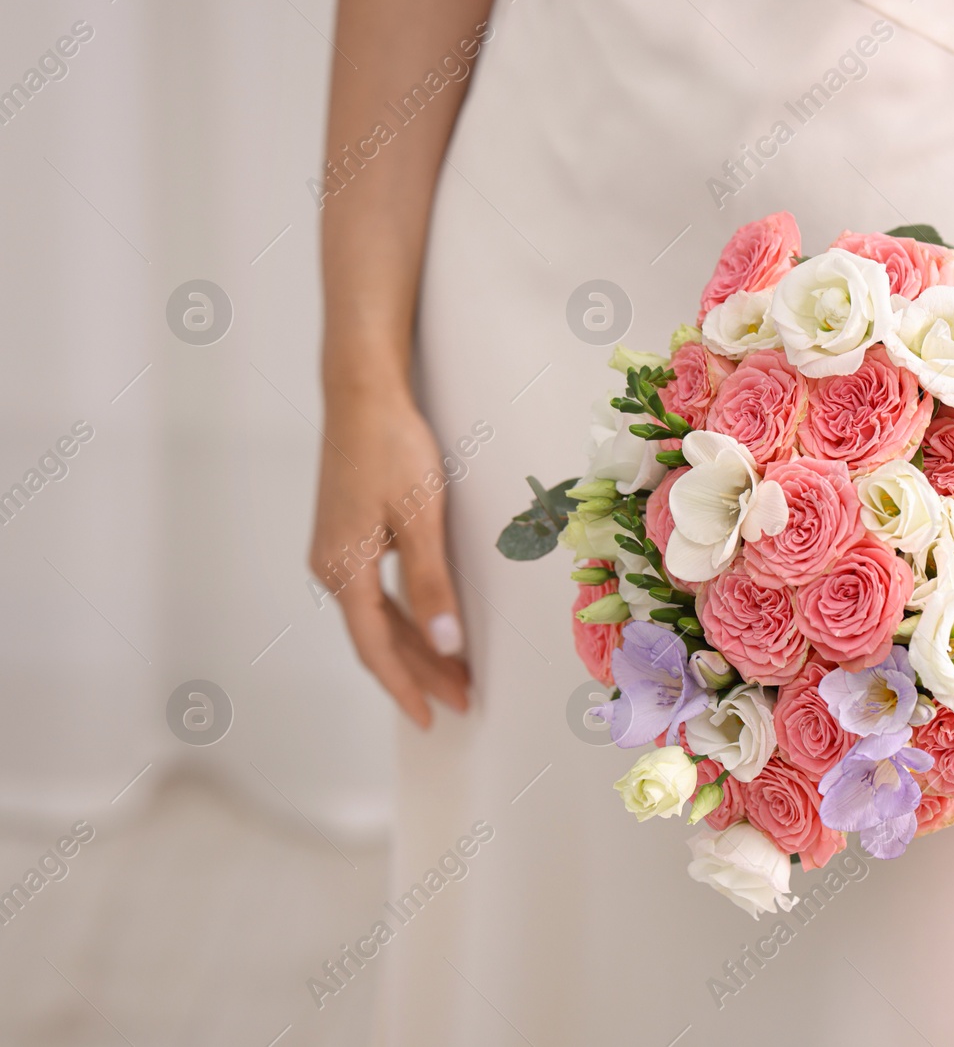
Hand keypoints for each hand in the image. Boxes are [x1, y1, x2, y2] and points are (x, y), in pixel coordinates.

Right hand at [310, 386, 468, 727]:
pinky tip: (428, 625)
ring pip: (376, 617)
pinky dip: (403, 616)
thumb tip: (446, 646)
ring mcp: (335, 551)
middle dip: (420, 673)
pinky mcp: (345, 535)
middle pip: (377, 638)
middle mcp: (331, 567)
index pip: (377, 649)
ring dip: (414, 646)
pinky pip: (373, 593)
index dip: (407, 687)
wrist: (361, 394)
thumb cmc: (393, 449)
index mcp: (345, 569)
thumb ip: (432, 585)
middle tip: (462, 700)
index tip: (435, 717)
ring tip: (453, 673)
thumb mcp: (421, 518)